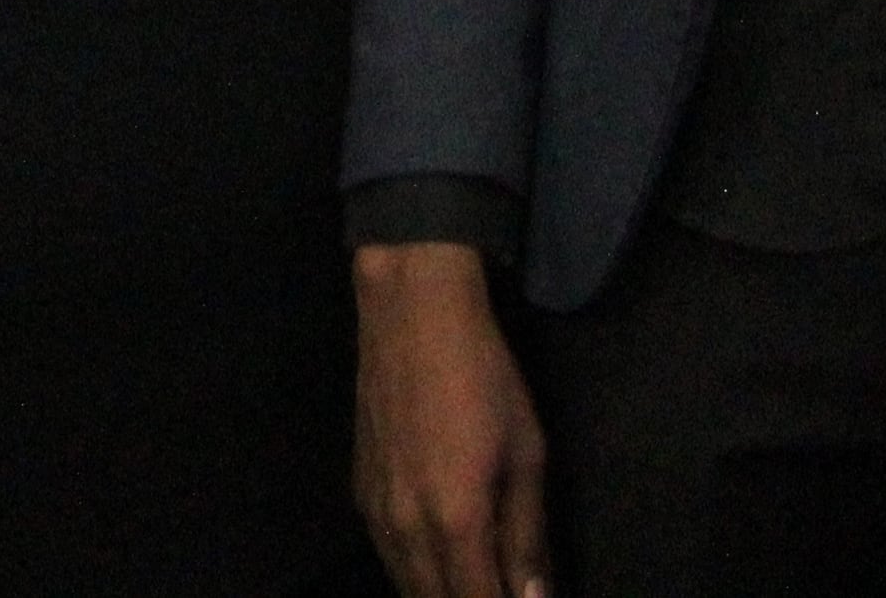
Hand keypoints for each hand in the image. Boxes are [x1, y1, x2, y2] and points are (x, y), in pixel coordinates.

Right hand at [356, 241, 551, 597]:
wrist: (412, 316)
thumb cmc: (485, 377)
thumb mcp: (526, 453)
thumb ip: (527, 535)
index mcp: (455, 521)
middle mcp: (406, 529)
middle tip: (501, 589)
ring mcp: (375, 512)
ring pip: (406, 586)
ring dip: (441, 592)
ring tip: (477, 581)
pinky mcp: (359, 493)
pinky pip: (387, 556)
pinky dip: (414, 573)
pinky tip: (439, 563)